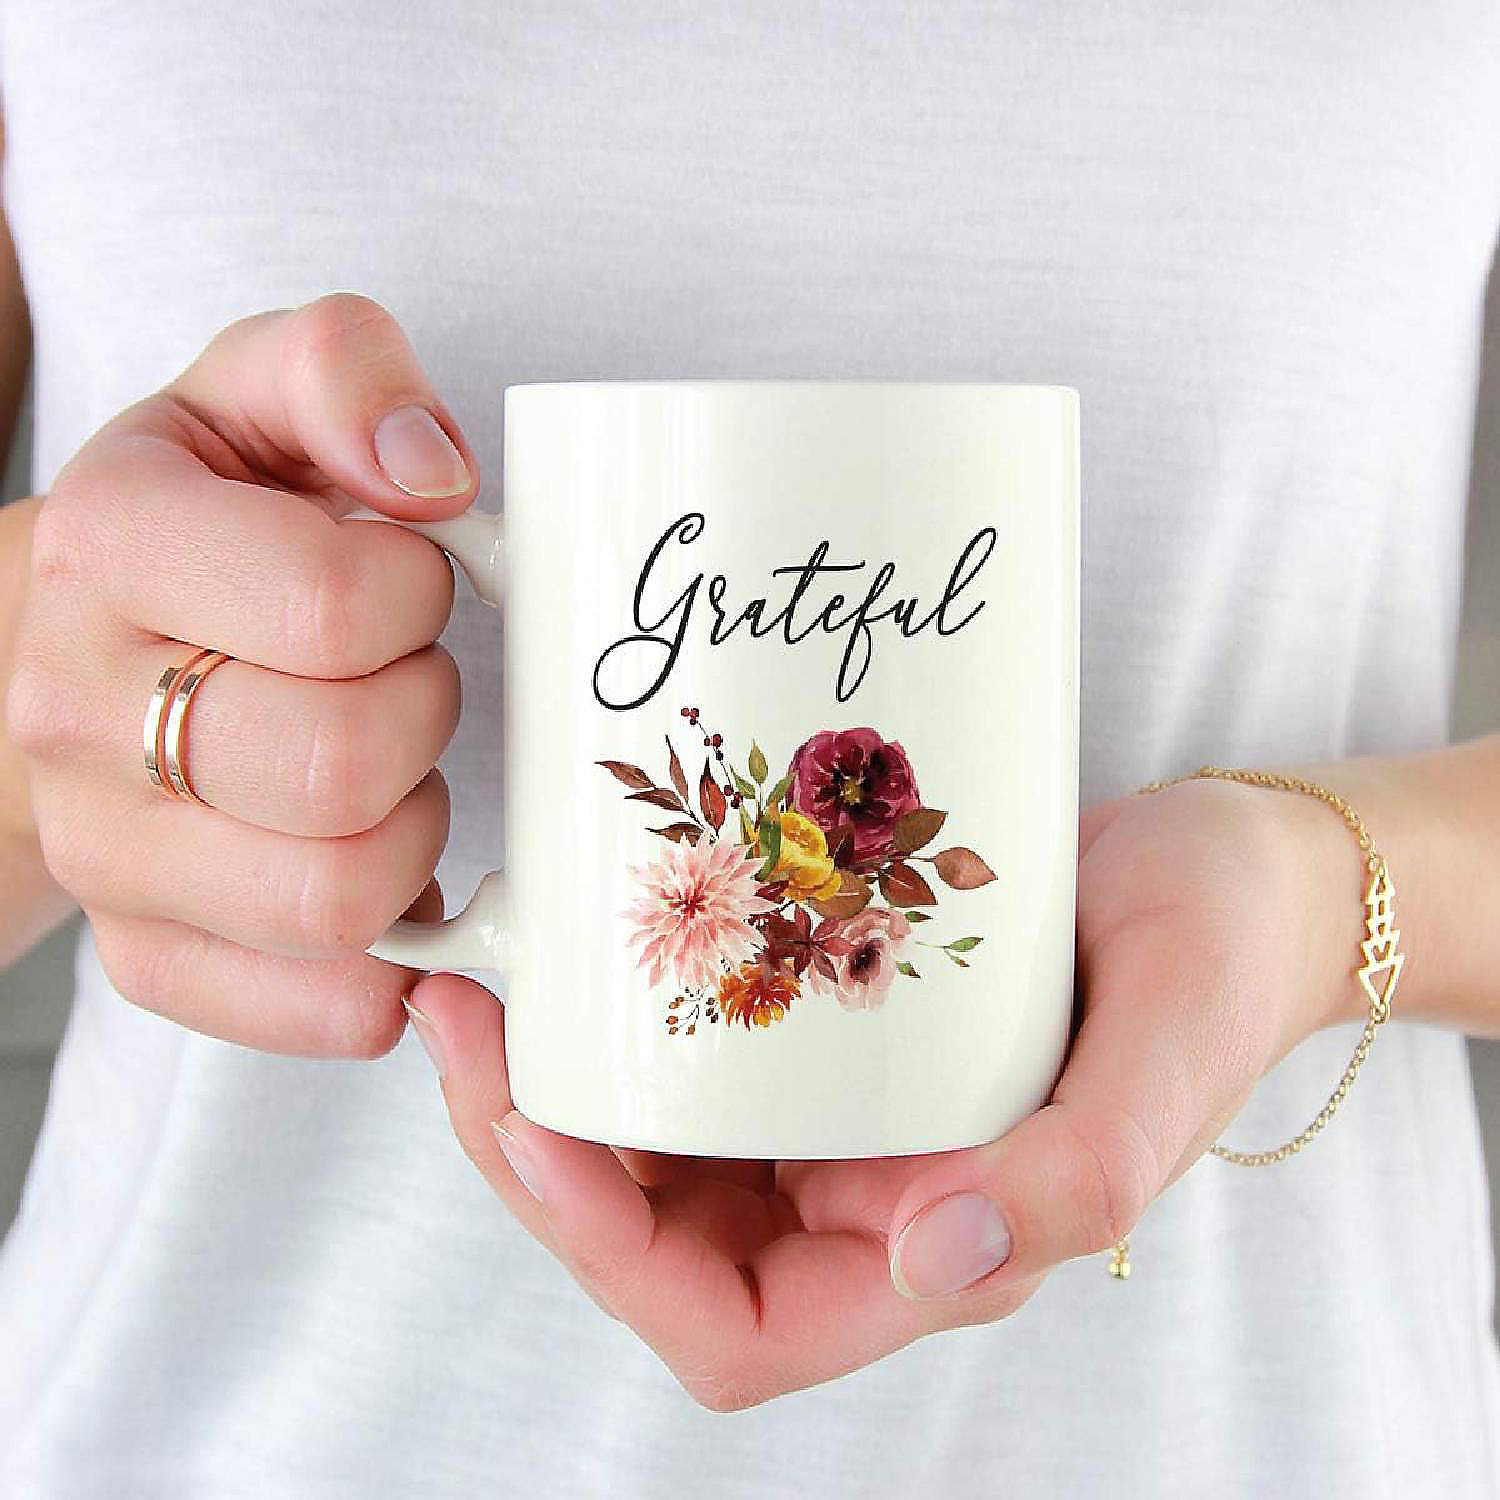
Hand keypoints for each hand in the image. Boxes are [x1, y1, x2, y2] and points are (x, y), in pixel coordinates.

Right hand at [6, 293, 477, 1054]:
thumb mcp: (259, 390)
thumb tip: (431, 473)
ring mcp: (104, 851)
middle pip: (338, 768)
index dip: (417, 594)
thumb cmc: (213, 515)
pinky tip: (408, 897)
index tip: (406, 581)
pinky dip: (399, 968)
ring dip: (417, 832)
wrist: (95, 636)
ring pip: (341, 900)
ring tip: (391, 772)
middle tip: (407, 680)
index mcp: (110, 546)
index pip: (330, 605)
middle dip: (425, 716)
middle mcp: (74, 711)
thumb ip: (346, 371)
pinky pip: (321, 1008)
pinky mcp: (151, 953)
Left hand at [407, 773, 1358, 1409]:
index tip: (536, 1128)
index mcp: (940, 1243)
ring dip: (554, 1086)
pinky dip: (621, 1022)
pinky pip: (695, 1055)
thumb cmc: (1222, 954)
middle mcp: (867, 1197)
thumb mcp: (1171, 1048)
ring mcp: (837, 1116)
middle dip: (535, 1155)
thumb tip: (932, 1254)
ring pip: (654, 1150)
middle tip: (462, 1025)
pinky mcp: (828, 1032)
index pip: (734, 1320)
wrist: (1234, 873)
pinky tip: (578, 949)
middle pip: (652, 1238)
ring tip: (484, 985)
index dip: (613, 1253)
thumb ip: (1080, 1174)